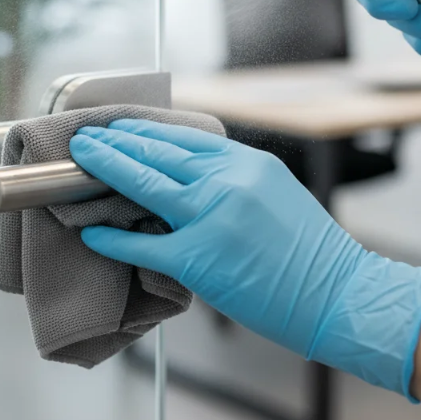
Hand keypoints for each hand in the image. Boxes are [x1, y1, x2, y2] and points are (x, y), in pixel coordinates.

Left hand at [69, 119, 420, 397]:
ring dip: (105, 168)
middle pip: (158, 152)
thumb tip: (190, 176)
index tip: (120, 125)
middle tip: (86, 136)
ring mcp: (212, 217)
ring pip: (145, 183)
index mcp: (247, 163)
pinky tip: (91, 234)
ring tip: (78, 160)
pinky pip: (145, 244)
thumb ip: (233, 179)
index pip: (184, 136)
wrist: (342, 294)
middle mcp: (228, 181)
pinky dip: (114, 240)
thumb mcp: (276, 194)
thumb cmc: (311, 252)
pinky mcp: (201, 259)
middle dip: (116, 141)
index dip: (145, 129)